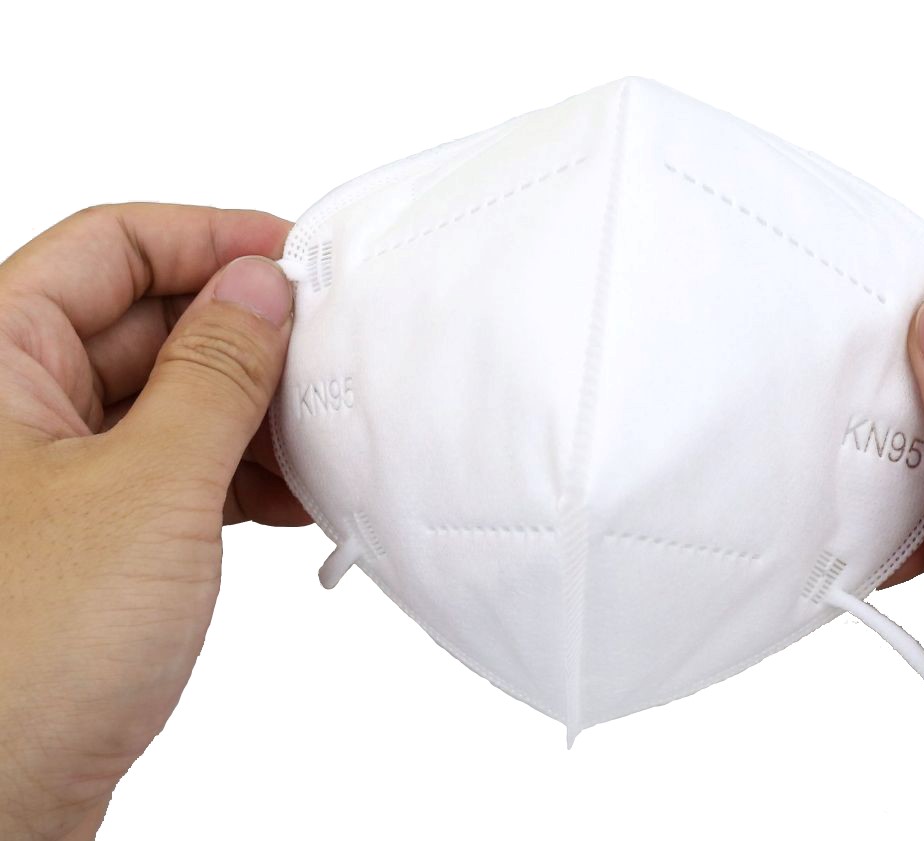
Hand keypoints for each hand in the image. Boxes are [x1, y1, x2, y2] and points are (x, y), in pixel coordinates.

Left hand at [0, 204, 308, 838]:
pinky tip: (294, 499)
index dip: (207, 238)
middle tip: (330, 355)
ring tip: (324, 440)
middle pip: (143, 322)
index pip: (108, 247)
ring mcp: (48, 474)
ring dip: (251, 414)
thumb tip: (262, 285)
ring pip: (167, 400)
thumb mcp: (150, 487)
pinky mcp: (87, 535)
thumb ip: (215, 371)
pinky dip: (236, 473)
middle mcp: (9, 408)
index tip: (296, 258)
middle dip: (245, 337)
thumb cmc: (27, 654)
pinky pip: (172, 467)